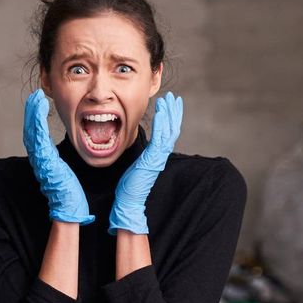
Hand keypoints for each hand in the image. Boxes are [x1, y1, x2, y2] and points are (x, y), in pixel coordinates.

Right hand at [23, 89, 93, 223]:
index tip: (41, 104)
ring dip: (33, 115)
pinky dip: (36, 124)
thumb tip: (92, 148)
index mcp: (49, 161)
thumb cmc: (73, 196)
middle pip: (33, 132)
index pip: (40, 137)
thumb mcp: (73, 174)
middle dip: (33, 113)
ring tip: (35, 98)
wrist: (71, 212)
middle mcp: (42, 159)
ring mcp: (42, 161)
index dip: (38, 120)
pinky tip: (37, 111)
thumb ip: (74, 162)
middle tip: (35, 96)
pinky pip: (38, 140)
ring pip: (33, 133)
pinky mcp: (44, 162)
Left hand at [109, 92, 183, 234]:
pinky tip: (162, 112)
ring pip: (169, 131)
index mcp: (155, 157)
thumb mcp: (134, 167)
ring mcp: (157, 158)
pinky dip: (162, 124)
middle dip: (174, 112)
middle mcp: (159, 156)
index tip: (169, 105)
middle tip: (175, 97)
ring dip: (170, 114)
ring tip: (171, 100)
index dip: (169, 118)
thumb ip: (140, 157)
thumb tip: (136, 149)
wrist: (127, 205)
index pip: (166, 134)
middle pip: (172, 130)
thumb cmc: (127, 189)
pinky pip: (160, 139)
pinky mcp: (153, 160)